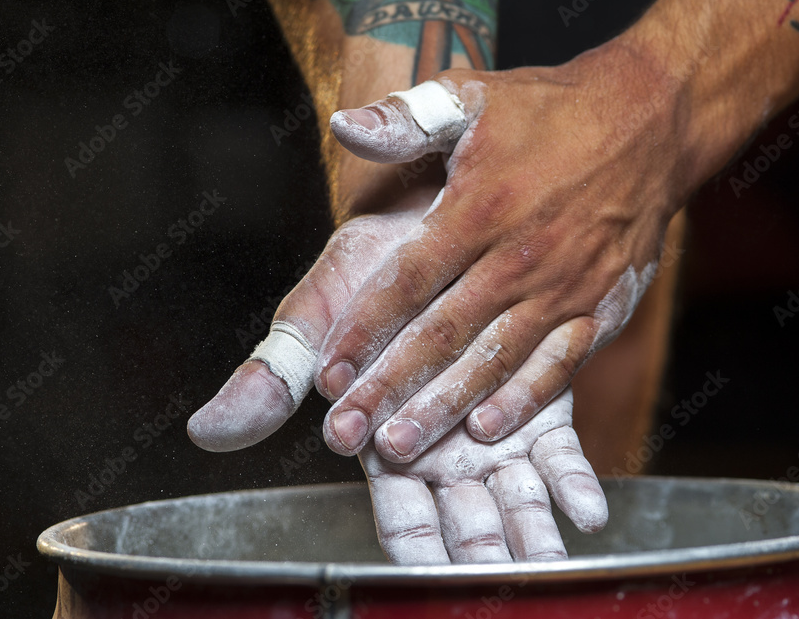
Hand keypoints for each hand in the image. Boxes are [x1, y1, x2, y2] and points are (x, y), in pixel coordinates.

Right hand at [186, 191, 606, 563]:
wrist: (428, 217)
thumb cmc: (363, 274)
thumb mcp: (312, 324)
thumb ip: (270, 381)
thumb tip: (207, 430)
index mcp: (385, 442)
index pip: (401, 514)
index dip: (416, 546)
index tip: (431, 580)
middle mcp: (443, 449)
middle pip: (466, 522)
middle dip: (485, 557)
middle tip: (507, 588)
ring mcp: (493, 432)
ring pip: (515, 500)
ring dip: (533, 537)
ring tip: (552, 568)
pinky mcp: (538, 402)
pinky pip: (557, 452)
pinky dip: (572, 483)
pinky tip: (591, 512)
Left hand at [315, 40, 684, 462]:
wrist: (649, 122)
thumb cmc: (552, 111)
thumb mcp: (474, 96)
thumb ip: (406, 116)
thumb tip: (342, 125)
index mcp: (480, 208)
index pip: (407, 281)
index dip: (363, 331)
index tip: (327, 372)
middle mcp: (520, 257)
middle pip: (441, 335)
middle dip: (388, 388)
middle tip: (345, 432)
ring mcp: (565, 288)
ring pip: (493, 361)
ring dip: (443, 407)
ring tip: (399, 447)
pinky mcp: (602, 308)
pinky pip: (557, 365)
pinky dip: (523, 401)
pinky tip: (485, 429)